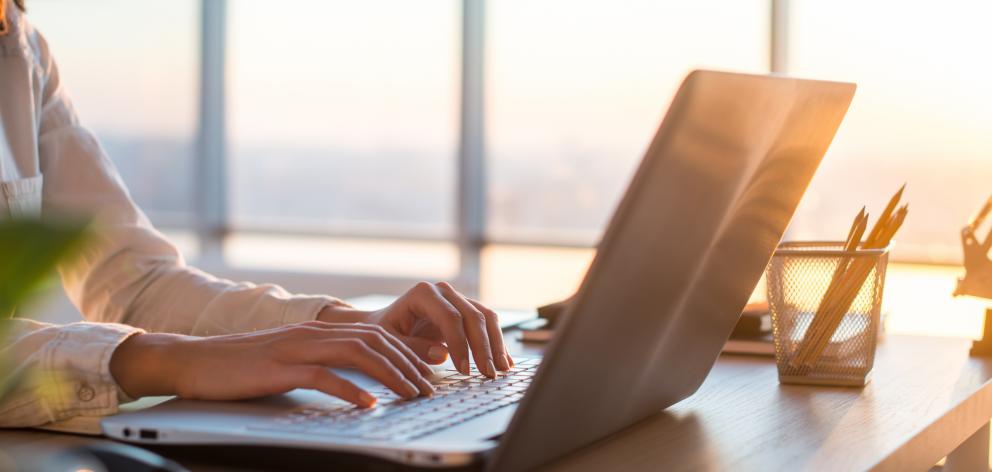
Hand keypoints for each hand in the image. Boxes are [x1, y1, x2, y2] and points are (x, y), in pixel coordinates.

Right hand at [109, 322, 434, 407]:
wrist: (194, 360)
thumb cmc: (243, 366)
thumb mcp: (291, 360)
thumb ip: (324, 363)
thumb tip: (358, 380)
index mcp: (319, 330)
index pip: (376, 334)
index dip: (408, 349)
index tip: (433, 368)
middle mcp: (313, 333)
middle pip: (375, 341)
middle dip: (409, 363)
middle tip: (431, 387)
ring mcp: (297, 348)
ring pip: (358, 354)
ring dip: (391, 375)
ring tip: (412, 394)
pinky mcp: (279, 368)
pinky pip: (323, 376)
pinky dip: (350, 390)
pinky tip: (368, 405)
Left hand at [364, 282, 513, 376]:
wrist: (385, 323)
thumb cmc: (384, 332)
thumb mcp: (390, 342)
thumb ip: (412, 348)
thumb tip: (443, 354)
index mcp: (424, 294)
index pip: (450, 318)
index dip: (461, 344)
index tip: (464, 370)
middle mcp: (444, 291)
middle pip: (473, 316)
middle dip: (483, 348)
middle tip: (488, 374)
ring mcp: (458, 298)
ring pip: (486, 317)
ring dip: (496, 344)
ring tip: (502, 370)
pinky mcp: (467, 310)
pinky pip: (488, 323)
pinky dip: (497, 342)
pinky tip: (505, 362)